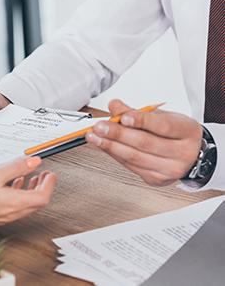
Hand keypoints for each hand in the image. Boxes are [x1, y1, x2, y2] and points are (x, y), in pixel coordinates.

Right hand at [0, 157, 55, 243]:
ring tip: (28, 178)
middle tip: (42, 175)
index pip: (43, 196)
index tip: (49, 174)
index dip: (49, 184)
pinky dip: (19, 195)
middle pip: (37, 202)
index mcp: (17, 202)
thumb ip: (17, 167)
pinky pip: (16, 206)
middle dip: (42, 187)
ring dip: (31, 191)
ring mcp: (6, 216)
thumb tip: (34, 162)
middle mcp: (14, 212)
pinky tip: (11, 185)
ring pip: (27, 205)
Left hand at [85, 99, 202, 185]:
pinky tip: (104, 146)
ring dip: (110, 146)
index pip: (163, 126)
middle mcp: (182, 153)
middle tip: (99, 127)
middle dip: (118, 134)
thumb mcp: (162, 116)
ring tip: (94, 137)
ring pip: (135, 157)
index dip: (141, 121)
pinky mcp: (156, 179)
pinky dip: (114, 155)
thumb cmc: (175, 133)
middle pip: (145, 143)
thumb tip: (114, 106)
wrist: (190, 155)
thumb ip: (137, 111)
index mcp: (187, 131)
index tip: (123, 117)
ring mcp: (170, 169)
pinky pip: (130, 166)